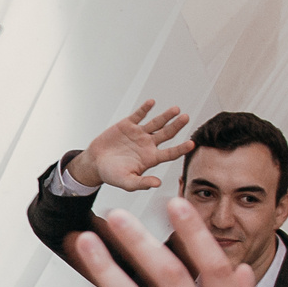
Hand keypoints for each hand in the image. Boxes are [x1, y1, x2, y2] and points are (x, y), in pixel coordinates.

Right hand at [69, 101, 191, 191]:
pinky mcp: (128, 124)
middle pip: (167, 134)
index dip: (181, 148)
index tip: (191, 144)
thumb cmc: (112, 175)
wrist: (95, 163)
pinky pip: (139, 115)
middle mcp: (148, 144)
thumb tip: (157, 184)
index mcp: (151, 158)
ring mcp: (139, 133)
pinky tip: (152, 102)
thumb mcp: (127, 182)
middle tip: (186, 117)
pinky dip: (145, 109)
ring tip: (175, 109)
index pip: (170, 153)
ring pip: (156, 123)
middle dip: (176, 126)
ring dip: (166, 116)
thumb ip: (142, 183)